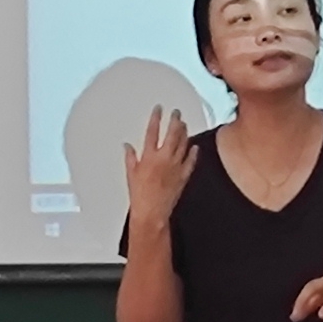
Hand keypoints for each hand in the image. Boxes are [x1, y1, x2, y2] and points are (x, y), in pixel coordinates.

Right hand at [122, 108, 196, 233]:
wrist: (152, 212)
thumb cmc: (140, 195)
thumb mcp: (131, 174)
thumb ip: (130, 157)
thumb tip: (128, 146)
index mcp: (149, 156)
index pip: (152, 131)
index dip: (156, 118)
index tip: (159, 109)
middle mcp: (163, 158)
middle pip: (171, 133)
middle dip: (174, 120)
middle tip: (176, 112)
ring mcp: (176, 166)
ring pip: (182, 144)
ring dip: (184, 132)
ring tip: (184, 124)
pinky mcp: (183, 175)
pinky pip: (191, 160)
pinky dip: (193, 152)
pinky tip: (195, 146)